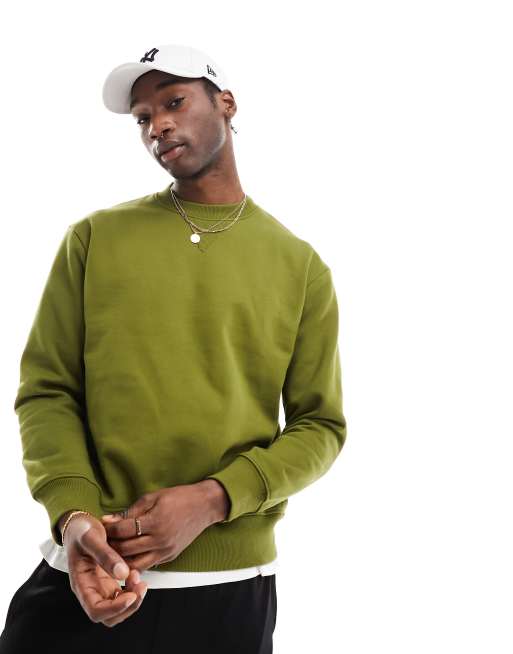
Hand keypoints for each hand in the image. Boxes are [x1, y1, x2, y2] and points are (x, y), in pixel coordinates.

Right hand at [62, 513, 147, 626]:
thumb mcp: (91, 537)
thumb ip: (105, 555)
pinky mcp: (109, 582)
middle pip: (109, 616)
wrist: (80, 524)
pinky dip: (133, 589)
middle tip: (140, 585)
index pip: (95, 610)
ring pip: (118, 609)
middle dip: (128, 606)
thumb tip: (123, 574)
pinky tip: (136, 573)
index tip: (131, 595)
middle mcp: (90, 590)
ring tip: (139, 576)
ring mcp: (100, 587)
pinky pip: (123, 595)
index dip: (115, 608)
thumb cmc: (82, 530)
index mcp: (81, 583)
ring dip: (133, 598)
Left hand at [101, 480, 228, 571]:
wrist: (204, 506)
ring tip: (112, 550)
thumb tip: (110, 520)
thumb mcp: (154, 497)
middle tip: (102, 539)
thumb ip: (131, 511)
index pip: (123, 530)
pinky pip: (147, 565)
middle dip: (111, 544)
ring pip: (134, 563)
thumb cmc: (179, 497)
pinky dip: (135, 562)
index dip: (109, 528)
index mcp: (155, 521)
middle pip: (126, 549)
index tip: (101, 525)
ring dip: (121, 558)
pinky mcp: (170, 557)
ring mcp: (166, 551)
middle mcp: (160, 540)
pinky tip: (127, 555)